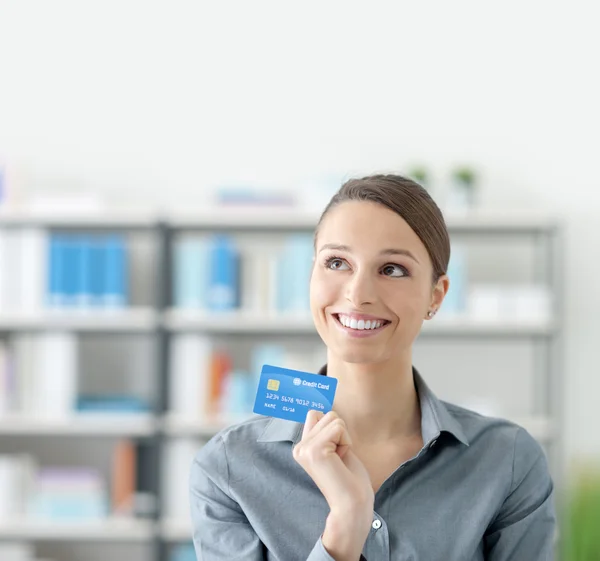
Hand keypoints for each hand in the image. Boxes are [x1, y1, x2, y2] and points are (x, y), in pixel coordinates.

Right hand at [293, 410, 373, 559]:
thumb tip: (322, 410)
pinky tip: (341, 460)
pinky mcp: (315, 450)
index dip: (332, 427)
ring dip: (344, 438)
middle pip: (326, 414)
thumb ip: (325, 431)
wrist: (352, 505)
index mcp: (301, 448)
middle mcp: (299, 447)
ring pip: (333, 419)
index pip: (315, 414)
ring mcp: (305, 449)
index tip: (335, 451)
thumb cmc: (349, 478)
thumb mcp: (334, 448)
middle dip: (340, 433)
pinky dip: (346, 442)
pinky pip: (338, 428)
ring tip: (340, 460)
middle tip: (339, 458)